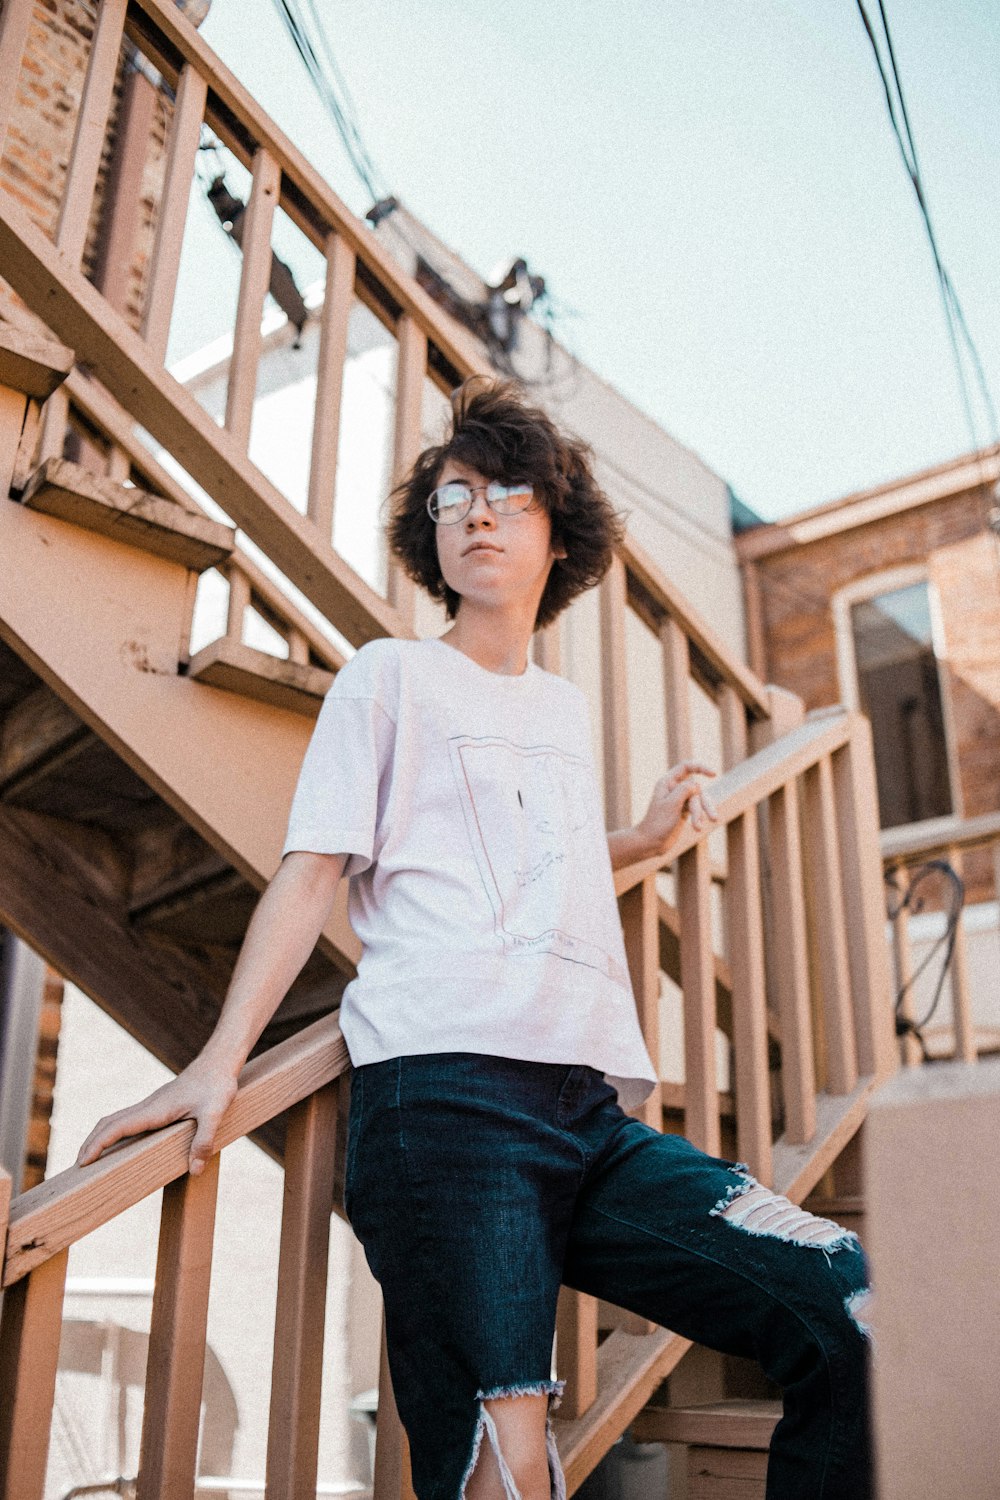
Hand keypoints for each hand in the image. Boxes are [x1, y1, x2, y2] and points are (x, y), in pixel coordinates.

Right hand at [74, 1057, 238, 1176]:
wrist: (218, 1062)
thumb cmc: (217, 1085)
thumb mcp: (215, 1113)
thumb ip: (204, 1140)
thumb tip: (194, 1170)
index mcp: (155, 1110)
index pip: (117, 1127)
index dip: (97, 1144)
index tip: (82, 1162)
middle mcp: (148, 1107)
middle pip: (109, 1123)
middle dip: (91, 1143)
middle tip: (78, 1166)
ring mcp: (152, 1105)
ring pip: (117, 1119)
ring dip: (101, 1136)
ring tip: (92, 1158)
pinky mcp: (158, 1105)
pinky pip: (129, 1119)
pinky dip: (115, 1131)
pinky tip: (121, 1143)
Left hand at [636, 761, 717, 858]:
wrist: (651, 843)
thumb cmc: (657, 823)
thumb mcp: (671, 805)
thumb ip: (684, 790)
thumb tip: (697, 784)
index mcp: (667, 783)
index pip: (686, 767)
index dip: (700, 767)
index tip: (714, 774)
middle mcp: (674, 789)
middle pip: (696, 788)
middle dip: (702, 804)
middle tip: (709, 819)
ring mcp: (679, 800)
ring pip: (699, 800)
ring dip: (702, 813)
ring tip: (699, 828)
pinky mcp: (684, 811)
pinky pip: (697, 809)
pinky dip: (699, 817)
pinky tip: (698, 828)